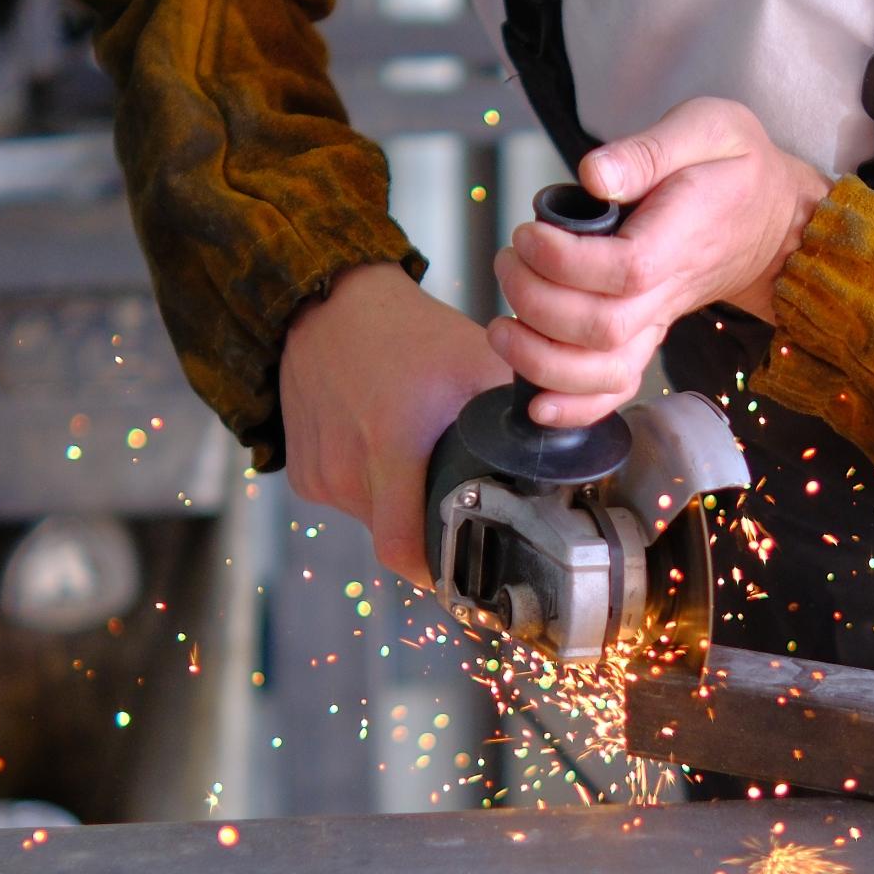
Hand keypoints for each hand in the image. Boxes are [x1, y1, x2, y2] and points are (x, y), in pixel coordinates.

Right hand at [280, 263, 510, 585]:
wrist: (328, 305)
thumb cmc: (408, 333)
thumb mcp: (477, 363)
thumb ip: (523, 412)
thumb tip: (571, 453)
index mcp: (392, 446)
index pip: (405, 551)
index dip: (438, 568)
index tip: (465, 561)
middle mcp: (348, 470)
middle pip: (396, 537)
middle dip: (427, 527)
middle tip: (451, 493)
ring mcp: (319, 474)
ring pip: (371, 521)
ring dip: (398, 504)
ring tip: (414, 456)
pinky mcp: (302, 473)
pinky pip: (346, 502)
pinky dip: (369, 488)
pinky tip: (379, 447)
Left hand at [491, 97, 830, 427]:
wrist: (769, 217)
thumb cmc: (733, 169)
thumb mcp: (706, 128)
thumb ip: (648, 150)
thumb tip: (594, 174)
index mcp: (682, 236)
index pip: (624, 270)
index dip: (565, 260)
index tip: (530, 232)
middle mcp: (669, 290)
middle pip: (604, 328)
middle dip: (537, 302)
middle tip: (509, 261)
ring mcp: (658, 321)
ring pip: (605, 370)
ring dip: (542, 360)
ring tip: (503, 323)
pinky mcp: (647, 337)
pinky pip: (616, 389)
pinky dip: (576, 408)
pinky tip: (536, 404)